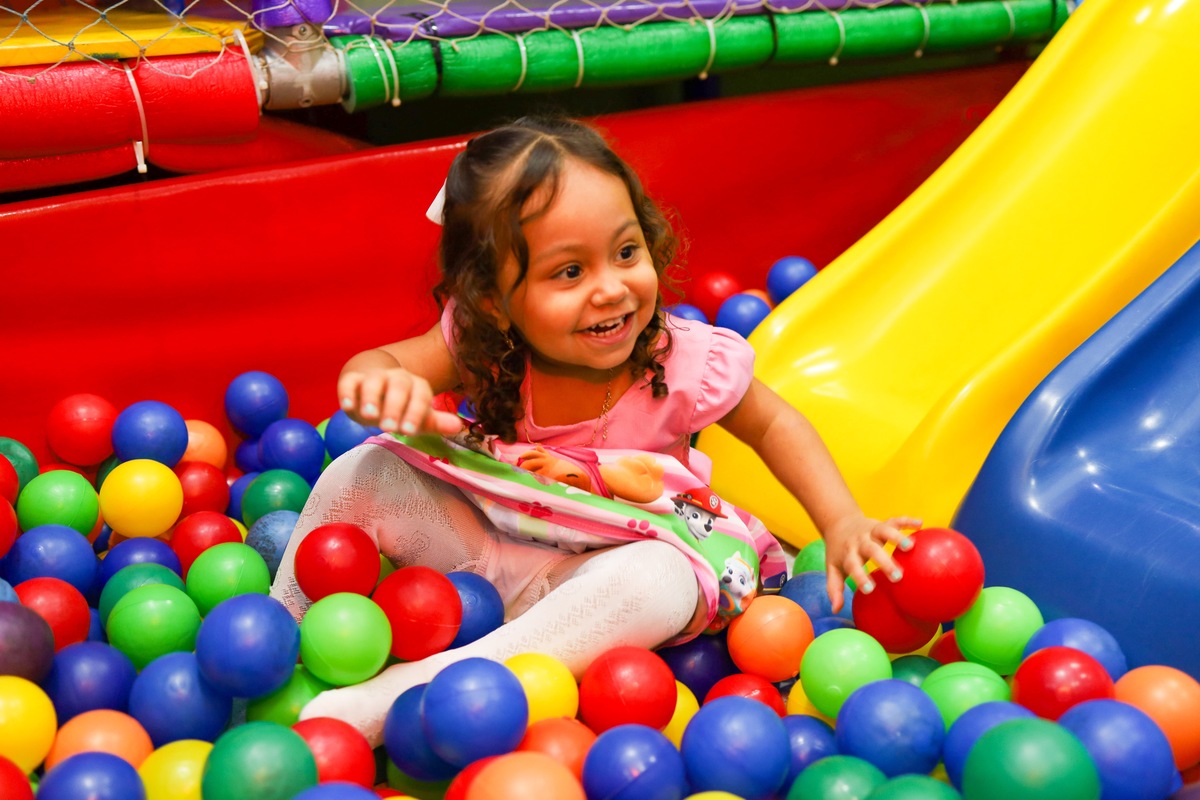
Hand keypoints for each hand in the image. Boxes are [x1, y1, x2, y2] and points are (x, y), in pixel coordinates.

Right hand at [338, 367, 462, 435]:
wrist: (376, 383)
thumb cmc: (401, 406)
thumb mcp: (418, 416)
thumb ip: (435, 422)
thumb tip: (459, 427)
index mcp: (417, 386)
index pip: (420, 396)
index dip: (415, 413)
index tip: (408, 432)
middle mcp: (397, 378)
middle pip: (399, 387)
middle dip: (394, 407)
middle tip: (389, 428)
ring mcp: (375, 377)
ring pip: (374, 382)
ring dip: (371, 399)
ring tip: (369, 416)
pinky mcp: (353, 379)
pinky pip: (350, 382)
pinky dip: (347, 392)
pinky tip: (347, 406)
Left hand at [822, 514, 921, 612]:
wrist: (839, 523)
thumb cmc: (839, 552)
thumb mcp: (832, 568)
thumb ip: (834, 588)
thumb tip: (835, 610)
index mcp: (848, 554)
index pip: (853, 565)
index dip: (860, 577)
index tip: (869, 589)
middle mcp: (860, 541)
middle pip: (871, 549)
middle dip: (884, 561)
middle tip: (898, 576)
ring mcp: (871, 530)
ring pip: (884, 530)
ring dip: (897, 537)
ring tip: (911, 546)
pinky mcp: (881, 523)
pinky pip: (895, 520)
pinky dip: (907, 520)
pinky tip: (920, 523)